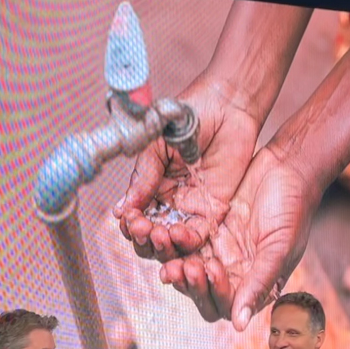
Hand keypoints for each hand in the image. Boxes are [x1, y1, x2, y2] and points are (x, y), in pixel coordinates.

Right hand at [115, 75, 260, 260]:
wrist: (227, 104)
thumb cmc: (189, 116)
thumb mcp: (157, 146)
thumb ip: (143, 176)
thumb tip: (122, 208)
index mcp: (151, 185)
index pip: (135, 214)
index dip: (129, 223)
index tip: (127, 220)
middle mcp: (169, 200)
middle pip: (152, 233)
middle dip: (144, 237)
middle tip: (142, 230)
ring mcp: (192, 206)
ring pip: (173, 239)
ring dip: (164, 244)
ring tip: (160, 235)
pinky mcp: (215, 209)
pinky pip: (200, 234)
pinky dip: (189, 240)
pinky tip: (180, 235)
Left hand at [159, 144, 324, 329]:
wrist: (286, 169)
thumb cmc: (293, 210)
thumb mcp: (279, 248)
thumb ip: (259, 284)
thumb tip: (240, 325)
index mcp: (252, 286)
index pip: (224, 306)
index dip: (212, 293)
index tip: (210, 269)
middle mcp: (231, 274)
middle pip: (199, 292)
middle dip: (187, 282)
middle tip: (180, 265)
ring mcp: (216, 252)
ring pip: (185, 267)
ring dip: (173, 261)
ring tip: (166, 245)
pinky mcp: (203, 232)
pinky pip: (180, 243)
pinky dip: (170, 240)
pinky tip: (161, 230)